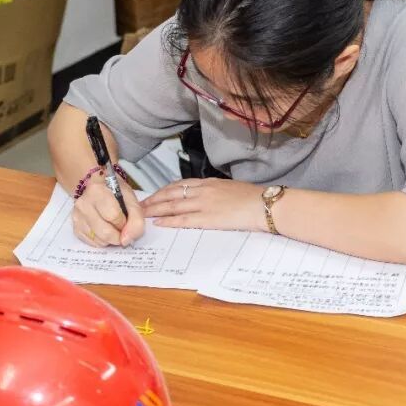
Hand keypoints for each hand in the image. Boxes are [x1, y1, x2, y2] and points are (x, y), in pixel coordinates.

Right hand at [72, 177, 144, 246]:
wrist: (99, 188)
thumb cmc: (116, 192)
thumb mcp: (131, 199)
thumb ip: (136, 219)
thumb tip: (126, 241)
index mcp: (97, 190)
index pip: (114, 216)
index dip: (125, 222)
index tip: (126, 218)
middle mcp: (83, 203)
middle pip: (106, 232)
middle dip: (119, 234)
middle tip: (122, 226)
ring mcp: (77, 217)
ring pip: (100, 241)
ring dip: (112, 239)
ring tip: (113, 225)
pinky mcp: (76, 228)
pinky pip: (94, 243)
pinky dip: (104, 241)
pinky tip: (105, 228)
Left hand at [143, 178, 266, 231]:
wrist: (265, 204)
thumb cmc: (253, 197)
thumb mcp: (230, 187)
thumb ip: (215, 190)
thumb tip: (205, 196)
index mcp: (209, 182)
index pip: (179, 184)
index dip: (163, 190)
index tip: (153, 195)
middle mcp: (203, 190)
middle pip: (171, 194)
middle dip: (154, 199)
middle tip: (140, 205)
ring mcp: (204, 204)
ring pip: (173, 206)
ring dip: (156, 210)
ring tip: (143, 214)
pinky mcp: (208, 218)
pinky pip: (184, 219)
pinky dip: (169, 221)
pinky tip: (159, 223)